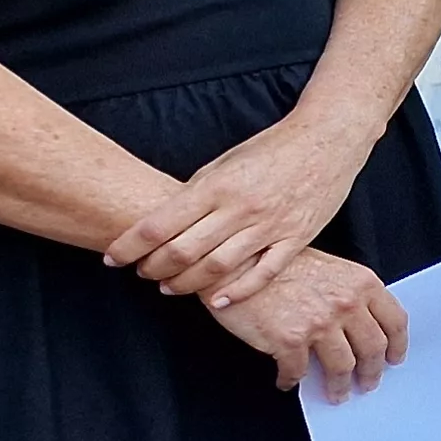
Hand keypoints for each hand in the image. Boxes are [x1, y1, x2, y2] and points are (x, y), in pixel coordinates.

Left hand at [107, 110, 371, 305]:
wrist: (327, 139)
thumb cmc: (271, 148)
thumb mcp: (224, 162)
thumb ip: (197, 194)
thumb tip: (166, 225)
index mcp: (215, 185)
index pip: (157, 226)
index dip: (128, 247)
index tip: (112, 258)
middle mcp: (239, 207)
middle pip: (181, 252)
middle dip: (152, 268)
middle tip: (142, 273)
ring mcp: (270, 225)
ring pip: (216, 267)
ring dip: (185, 283)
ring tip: (169, 287)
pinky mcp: (297, 238)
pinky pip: (263, 274)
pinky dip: (237, 293)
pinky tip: (217, 302)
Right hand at [206, 248, 406, 399]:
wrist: (237, 262)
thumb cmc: (278, 263)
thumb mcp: (329, 268)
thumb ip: (349, 293)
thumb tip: (360, 327)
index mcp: (361, 283)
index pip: (395, 321)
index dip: (397, 344)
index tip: (394, 359)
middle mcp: (346, 303)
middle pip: (372, 348)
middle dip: (372, 372)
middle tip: (367, 383)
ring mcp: (320, 323)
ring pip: (342, 366)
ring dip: (340, 385)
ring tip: (336, 393)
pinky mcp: (290, 340)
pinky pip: (298, 372)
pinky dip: (292, 380)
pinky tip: (288, 381)